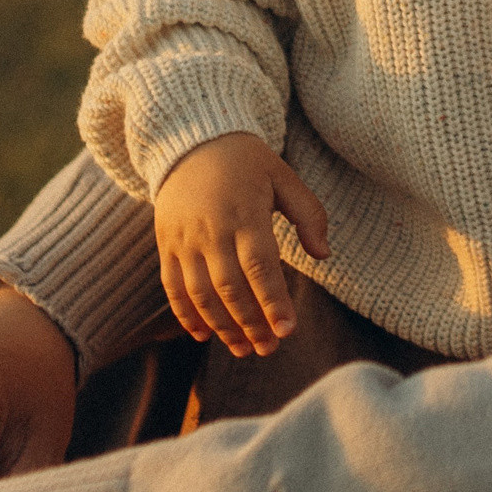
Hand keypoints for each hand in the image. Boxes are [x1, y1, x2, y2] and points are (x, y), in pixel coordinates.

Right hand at [154, 132, 331, 358]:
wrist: (192, 142)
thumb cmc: (247, 163)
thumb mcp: (284, 177)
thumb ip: (309, 214)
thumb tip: (323, 254)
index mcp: (245, 213)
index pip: (260, 266)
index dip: (273, 301)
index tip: (288, 330)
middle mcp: (211, 229)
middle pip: (230, 287)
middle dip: (250, 323)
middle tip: (269, 348)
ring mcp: (185, 239)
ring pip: (200, 293)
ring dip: (222, 326)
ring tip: (243, 349)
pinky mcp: (167, 245)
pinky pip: (172, 287)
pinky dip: (185, 314)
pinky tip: (203, 335)